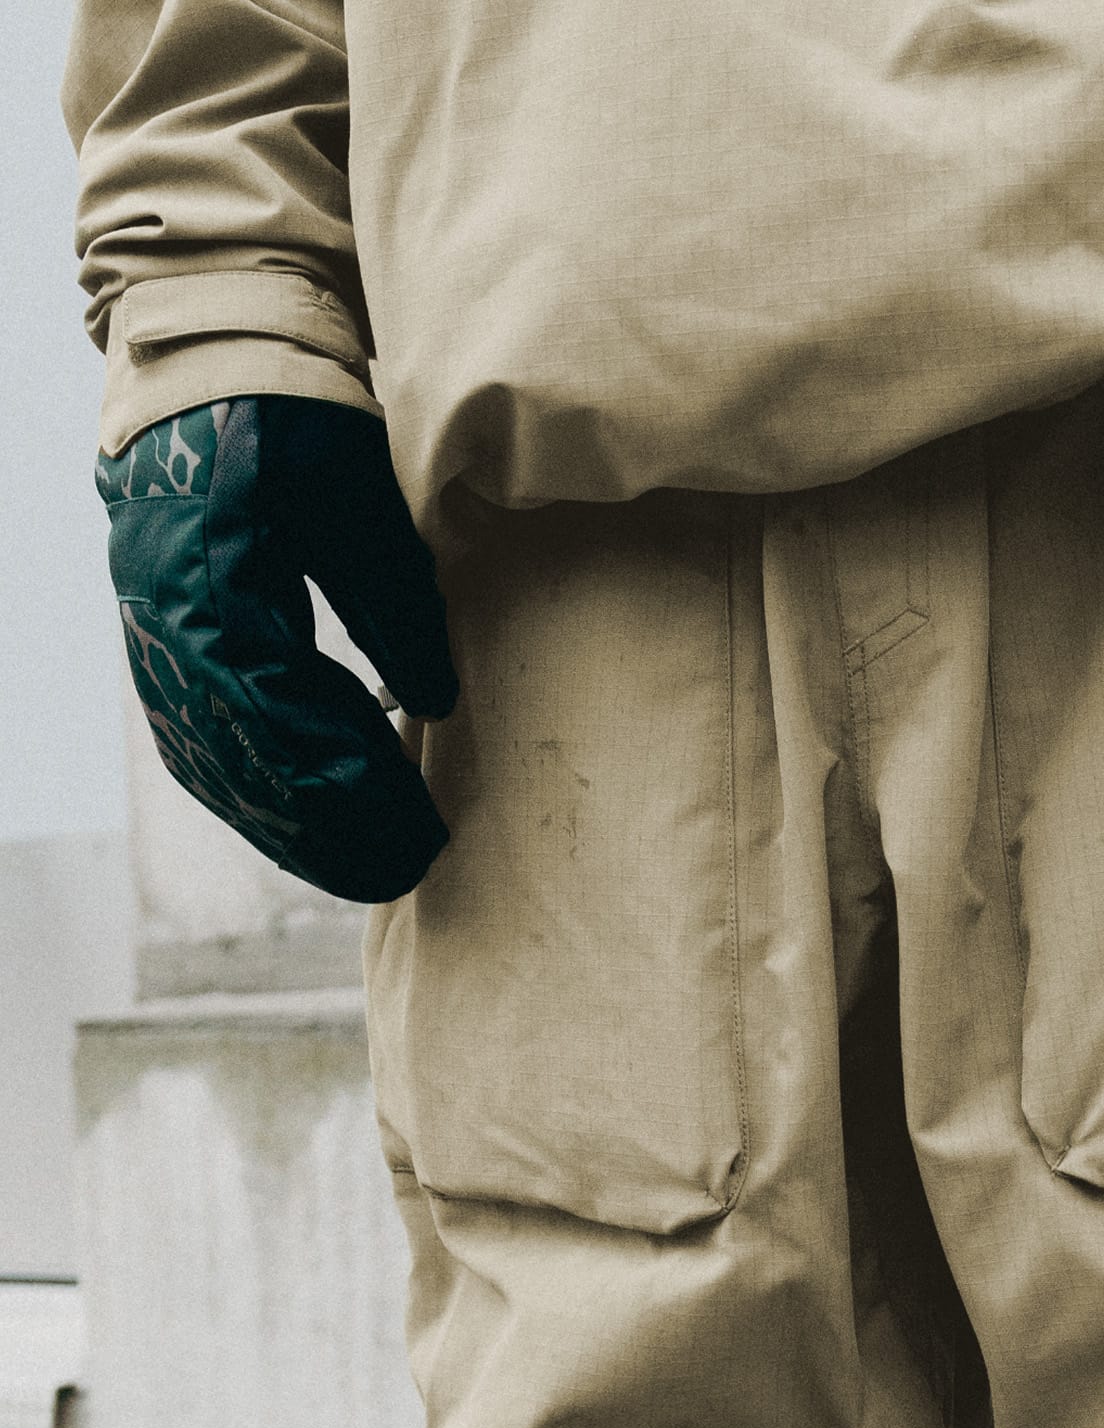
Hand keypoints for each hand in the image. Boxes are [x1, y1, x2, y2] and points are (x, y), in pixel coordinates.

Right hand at [97, 396, 457, 903]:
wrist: (207, 364)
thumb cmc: (291, 420)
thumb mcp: (362, 503)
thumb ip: (399, 607)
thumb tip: (437, 707)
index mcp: (217, 595)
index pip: (292, 726)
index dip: (361, 793)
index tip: (424, 835)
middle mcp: (169, 632)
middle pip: (253, 767)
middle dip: (334, 833)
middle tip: (409, 875)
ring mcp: (155, 643)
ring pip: (221, 770)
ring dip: (295, 831)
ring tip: (369, 869)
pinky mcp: (160, 646)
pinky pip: (200, 745)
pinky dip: (256, 794)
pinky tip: (307, 826)